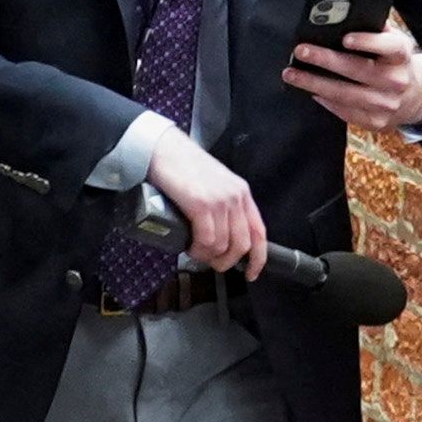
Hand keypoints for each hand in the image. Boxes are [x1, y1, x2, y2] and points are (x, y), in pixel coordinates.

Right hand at [139, 133, 266, 275]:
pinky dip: (198, 249)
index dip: (258, 258)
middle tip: (211, 264)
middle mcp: (235, 197)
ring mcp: (219, 201)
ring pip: (223, 245)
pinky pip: (207, 239)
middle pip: (242, 244)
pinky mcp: (200, 204)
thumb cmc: (181, 165)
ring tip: (194, 251)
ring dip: (207, 256)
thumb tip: (218, 234)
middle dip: (227, 261)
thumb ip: (221, 205)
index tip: (251, 272)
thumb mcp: (212, 184)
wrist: (162, 149)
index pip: (259, 232)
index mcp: (241, 193)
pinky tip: (189, 246)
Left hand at [283, 14, 421, 132]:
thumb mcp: (394, 42)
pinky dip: (325, 100)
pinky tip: (310, 90)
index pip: (390, 47)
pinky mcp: (375, 121)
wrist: (416, 97)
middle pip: (358, 70)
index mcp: (402, 56)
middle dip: (326, 60)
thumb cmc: (394, 62)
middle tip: (301, 50)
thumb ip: (376, 25)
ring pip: (345, 94)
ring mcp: (386, 104)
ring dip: (314, 83)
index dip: (369, 42)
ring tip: (291, 73)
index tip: (346, 37)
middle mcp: (396, 80)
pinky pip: (344, 111)